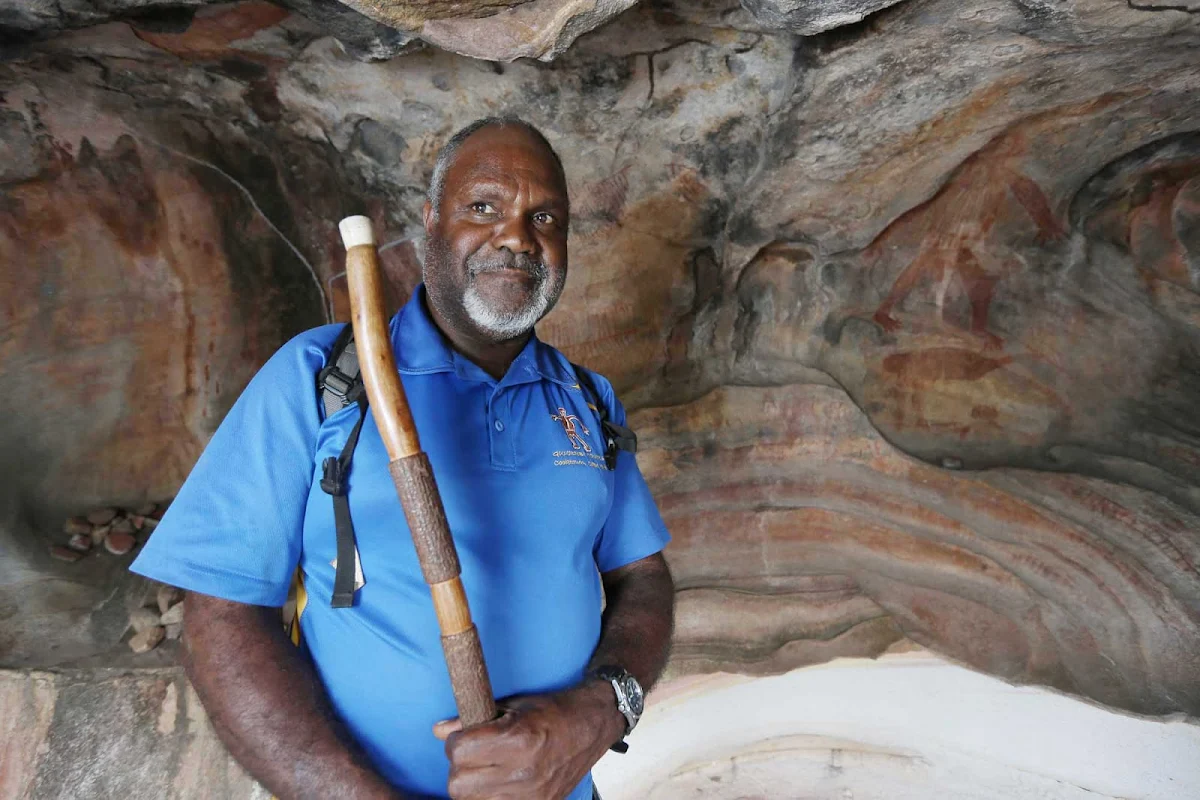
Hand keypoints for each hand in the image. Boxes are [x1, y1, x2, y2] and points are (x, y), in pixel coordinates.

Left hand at [433, 682, 623, 799]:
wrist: (591, 727)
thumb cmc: (553, 711)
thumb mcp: (513, 706)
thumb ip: (474, 718)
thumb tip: (439, 730)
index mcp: (518, 739)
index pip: (459, 750)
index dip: (456, 740)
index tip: (464, 735)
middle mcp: (524, 771)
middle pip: (458, 784)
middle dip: (459, 767)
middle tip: (472, 754)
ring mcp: (531, 795)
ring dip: (471, 785)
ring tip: (485, 769)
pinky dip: (488, 797)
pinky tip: (497, 782)